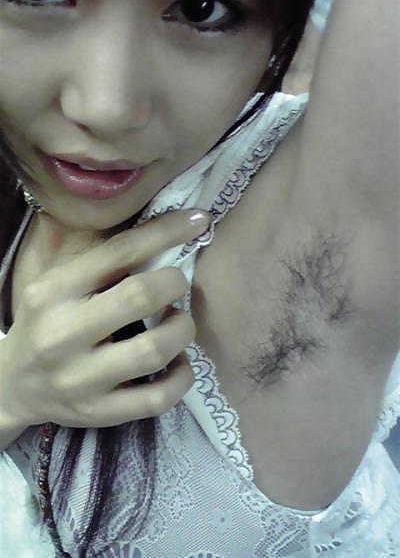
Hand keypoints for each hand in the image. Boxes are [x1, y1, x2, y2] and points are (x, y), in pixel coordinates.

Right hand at [0, 209, 209, 428]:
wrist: (12, 386)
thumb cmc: (46, 323)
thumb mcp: (58, 285)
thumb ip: (103, 263)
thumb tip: (167, 233)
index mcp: (53, 292)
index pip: (119, 252)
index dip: (166, 233)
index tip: (199, 220)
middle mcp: (62, 334)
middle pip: (139, 296)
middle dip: (175, 282)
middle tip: (177, 284)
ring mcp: (80, 380)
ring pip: (154, 350)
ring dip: (182, 330)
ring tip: (177, 324)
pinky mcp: (98, 414)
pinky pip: (158, 398)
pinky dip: (181, 377)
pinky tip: (177, 362)